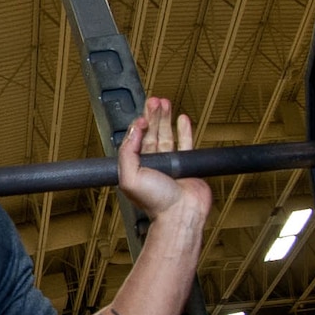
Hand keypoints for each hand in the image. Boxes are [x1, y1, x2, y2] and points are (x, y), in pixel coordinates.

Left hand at [116, 96, 211, 223]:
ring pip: (167, 135)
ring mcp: (170, 164)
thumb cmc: (156, 203)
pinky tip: (181, 119)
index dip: (138, 126)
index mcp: (136, 167)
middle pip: (151, 133)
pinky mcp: (186, 165)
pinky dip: (184, 130)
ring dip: (165, 118)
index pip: (135, 140)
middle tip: (154, 101)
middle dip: (152, 115)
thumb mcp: (130, 177)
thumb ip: (127, 153)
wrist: (180, 214)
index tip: (142, 117)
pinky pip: (185, 143)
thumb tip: (134, 131)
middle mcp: (152, 164)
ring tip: (164, 103)